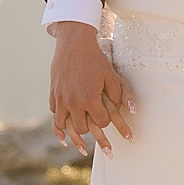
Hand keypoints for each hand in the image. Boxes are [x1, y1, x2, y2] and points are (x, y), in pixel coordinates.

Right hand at [48, 23, 135, 154]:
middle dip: (91, 129)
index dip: (108, 121)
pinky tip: (63, 133)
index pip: (102, 122)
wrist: (74, 44)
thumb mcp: (111, 76)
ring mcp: (61, 99)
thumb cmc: (96, 60)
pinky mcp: (53, 95)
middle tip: (98, 131)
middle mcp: (74, 102)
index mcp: (90, 99)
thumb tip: (130, 110)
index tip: (110, 118)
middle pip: (83, 129)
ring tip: (81, 140)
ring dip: (74, 131)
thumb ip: (120, 95)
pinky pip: (54, 115)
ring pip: (65, 126)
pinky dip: (58, 124)